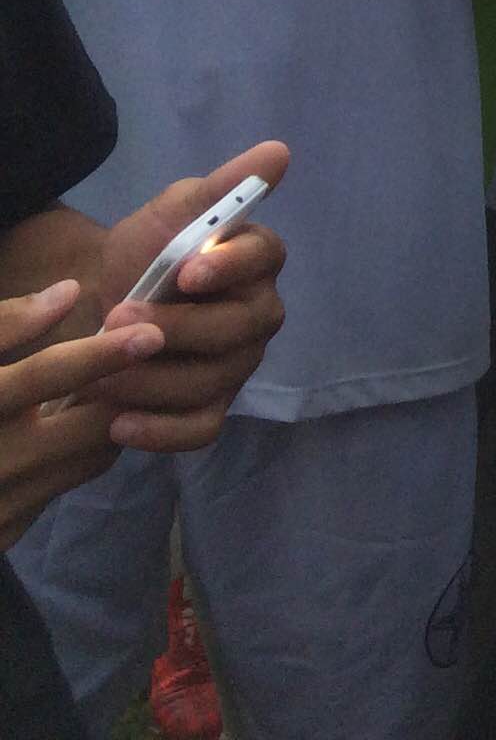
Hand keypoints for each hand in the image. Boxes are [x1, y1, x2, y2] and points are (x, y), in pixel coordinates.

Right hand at [0, 283, 159, 549]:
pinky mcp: (5, 533)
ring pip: (90, 458)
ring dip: (108, 423)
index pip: (41, 377)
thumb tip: (68, 292)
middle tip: (143, 361)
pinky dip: (80, 456)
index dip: (99, 355)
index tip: (150, 334)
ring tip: (107, 388)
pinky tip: (72, 429)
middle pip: (90, 427)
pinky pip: (65, 486)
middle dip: (124, 394)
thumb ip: (3, 327)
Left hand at [84, 143, 289, 450]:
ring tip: (99, 375)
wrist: (100, 305)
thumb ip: (221, 187)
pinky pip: (200, 430)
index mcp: (256, 261)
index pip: (264, 258)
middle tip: (116, 318)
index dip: (230, 266)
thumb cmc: (143, 252)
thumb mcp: (170, 212)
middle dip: (175, 328)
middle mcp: (257, 315)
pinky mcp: (209, 408)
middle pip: (236, 330)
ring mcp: (237, 366)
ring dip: (151, 380)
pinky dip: (161, 432)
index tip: (186, 271)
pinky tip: (118, 423)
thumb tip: (278, 152)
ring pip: (212, 381)